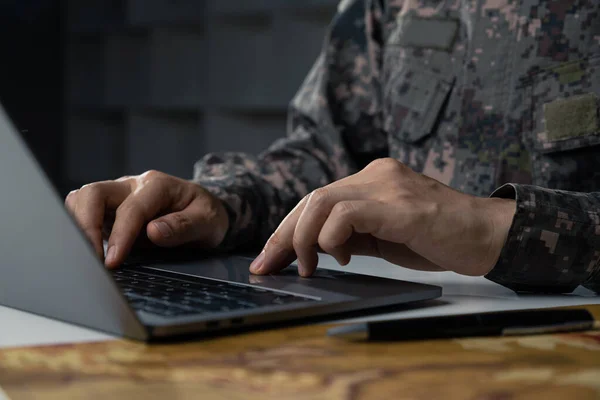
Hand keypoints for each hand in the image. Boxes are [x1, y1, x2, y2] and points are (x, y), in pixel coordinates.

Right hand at [65, 170, 228, 267]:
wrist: (204, 212)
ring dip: (78, 226)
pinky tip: (88, 253)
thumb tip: (153, 232)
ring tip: (85, 258)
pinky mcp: (110, 210)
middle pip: (94, 193)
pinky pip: (84, 213)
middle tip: (90, 260)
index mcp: (158, 185)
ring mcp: (118, 196)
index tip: (112, 262)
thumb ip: (184, 226)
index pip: (131, 208)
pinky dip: (79, 230)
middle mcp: (133, 186)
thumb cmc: (206, 215)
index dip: (120, 236)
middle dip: (86, 226)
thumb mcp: (208, 221)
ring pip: (82, 199)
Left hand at [250, 158, 515, 276]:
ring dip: (302, 238)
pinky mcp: (398, 205)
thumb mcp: (384, 237)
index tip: (269, 258)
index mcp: (371, 181)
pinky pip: (346, 214)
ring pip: (320, 202)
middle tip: (266, 266)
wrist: (487, 235)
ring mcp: (386, 186)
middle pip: (310, 199)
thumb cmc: (438, 238)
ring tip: (305, 268)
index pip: (316, 200)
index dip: (287, 228)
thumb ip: (352, 235)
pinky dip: (331, 238)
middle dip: (282, 235)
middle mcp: (374, 176)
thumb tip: (313, 248)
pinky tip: (342, 258)